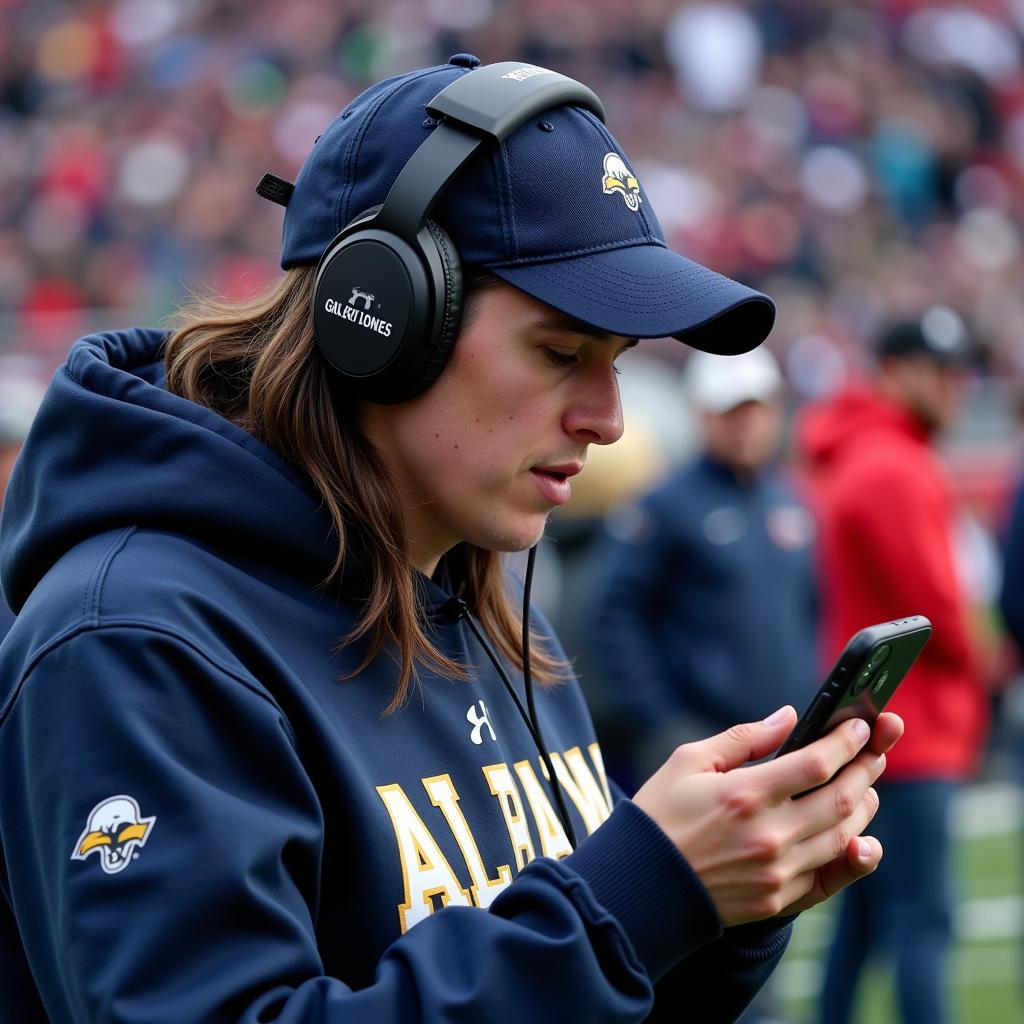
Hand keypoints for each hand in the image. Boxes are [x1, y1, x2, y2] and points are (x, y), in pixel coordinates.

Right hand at [632, 708, 902, 926]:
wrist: (640, 884)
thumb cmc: (660, 814)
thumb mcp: (689, 761)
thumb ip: (743, 738)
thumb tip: (788, 718)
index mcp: (745, 795)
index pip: (817, 764)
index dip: (846, 742)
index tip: (859, 727)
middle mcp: (769, 835)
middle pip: (841, 799)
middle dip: (866, 769)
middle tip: (875, 750)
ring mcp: (777, 873)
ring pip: (844, 837)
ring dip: (863, 807)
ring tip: (866, 786)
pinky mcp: (778, 901)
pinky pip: (830, 878)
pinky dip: (854, 857)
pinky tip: (861, 840)